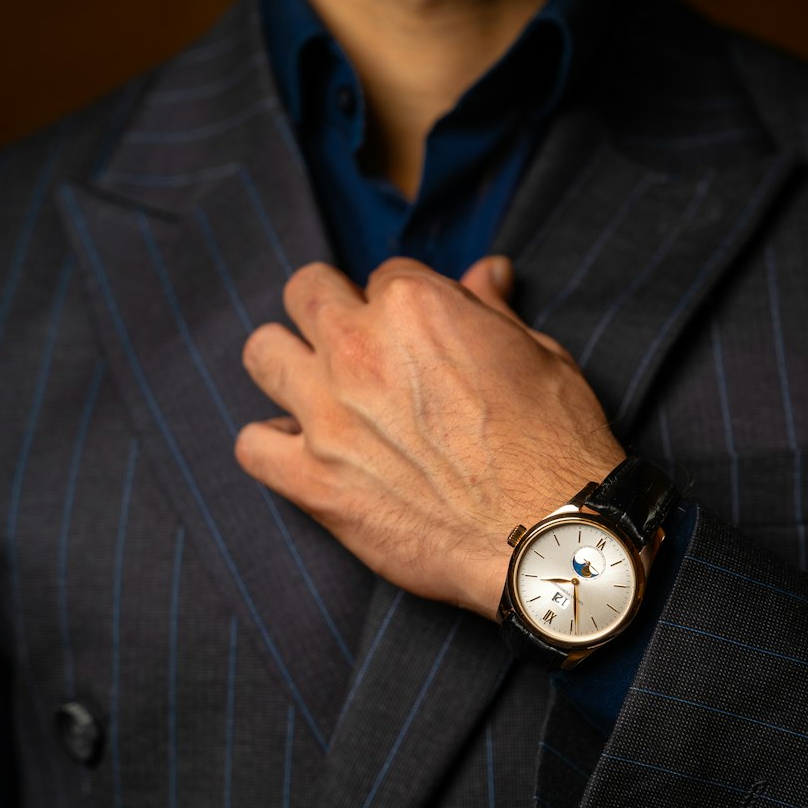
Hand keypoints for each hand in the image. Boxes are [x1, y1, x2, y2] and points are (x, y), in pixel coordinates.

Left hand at [235, 255, 623, 618]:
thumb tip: (488, 270)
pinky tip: (304, 452)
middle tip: (358, 347)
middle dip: (330, 310)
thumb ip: (493, 310)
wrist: (547, 538)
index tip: (418, 338)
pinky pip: (252, 445)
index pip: (382, 276)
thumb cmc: (556, 445)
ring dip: (288, 364)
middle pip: (305, 293)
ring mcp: (328, 416)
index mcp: (415, 307)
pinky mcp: (313, 482)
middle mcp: (359, 349)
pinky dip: (272, 445)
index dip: (401, 306)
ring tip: (319, 391)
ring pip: (262, 354)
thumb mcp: (540, 357)